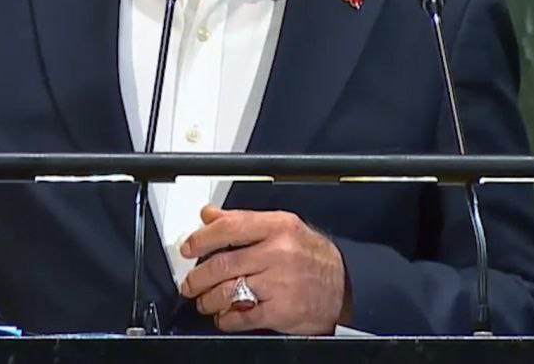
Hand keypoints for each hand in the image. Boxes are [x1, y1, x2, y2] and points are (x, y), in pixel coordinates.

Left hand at [179, 204, 350, 334]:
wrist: (344, 287)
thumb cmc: (311, 256)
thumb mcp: (282, 227)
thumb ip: (243, 221)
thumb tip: (209, 215)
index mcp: (278, 227)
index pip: (230, 227)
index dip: (202, 238)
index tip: (188, 247)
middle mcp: (279, 253)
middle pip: (224, 263)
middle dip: (199, 276)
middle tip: (190, 282)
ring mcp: (280, 283)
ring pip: (230, 291)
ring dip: (209, 299)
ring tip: (204, 301)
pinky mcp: (282, 311)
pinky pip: (244, 317)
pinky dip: (227, 319)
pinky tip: (223, 317)